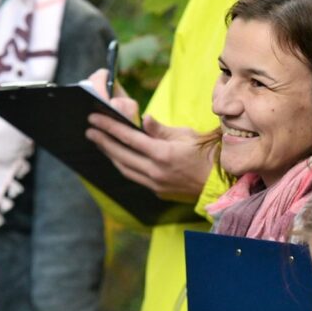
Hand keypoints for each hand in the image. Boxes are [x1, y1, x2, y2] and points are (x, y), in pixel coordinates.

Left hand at [85, 97, 210, 201]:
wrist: (221, 183)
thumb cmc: (207, 154)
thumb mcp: (186, 135)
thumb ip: (160, 129)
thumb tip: (143, 119)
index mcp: (163, 154)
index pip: (129, 138)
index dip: (110, 128)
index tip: (94, 119)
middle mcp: (156, 171)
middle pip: (121, 155)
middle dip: (103, 141)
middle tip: (90, 131)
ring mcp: (156, 184)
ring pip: (125, 169)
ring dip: (111, 155)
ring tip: (100, 143)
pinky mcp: (158, 191)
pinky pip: (135, 177)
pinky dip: (124, 166)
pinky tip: (119, 158)